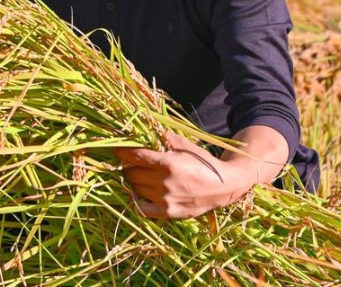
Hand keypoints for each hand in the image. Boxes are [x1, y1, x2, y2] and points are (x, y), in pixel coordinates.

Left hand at [114, 132, 245, 218]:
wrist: (223, 186)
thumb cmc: (202, 161)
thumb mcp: (184, 144)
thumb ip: (163, 137)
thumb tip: (142, 127)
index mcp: (167, 163)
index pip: (135, 156)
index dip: (123, 152)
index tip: (117, 149)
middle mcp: (164, 183)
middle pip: (132, 173)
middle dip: (130, 166)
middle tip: (134, 162)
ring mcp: (165, 200)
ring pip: (135, 189)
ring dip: (135, 181)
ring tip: (142, 175)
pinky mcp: (168, 213)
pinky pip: (141, 208)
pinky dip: (138, 199)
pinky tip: (143, 192)